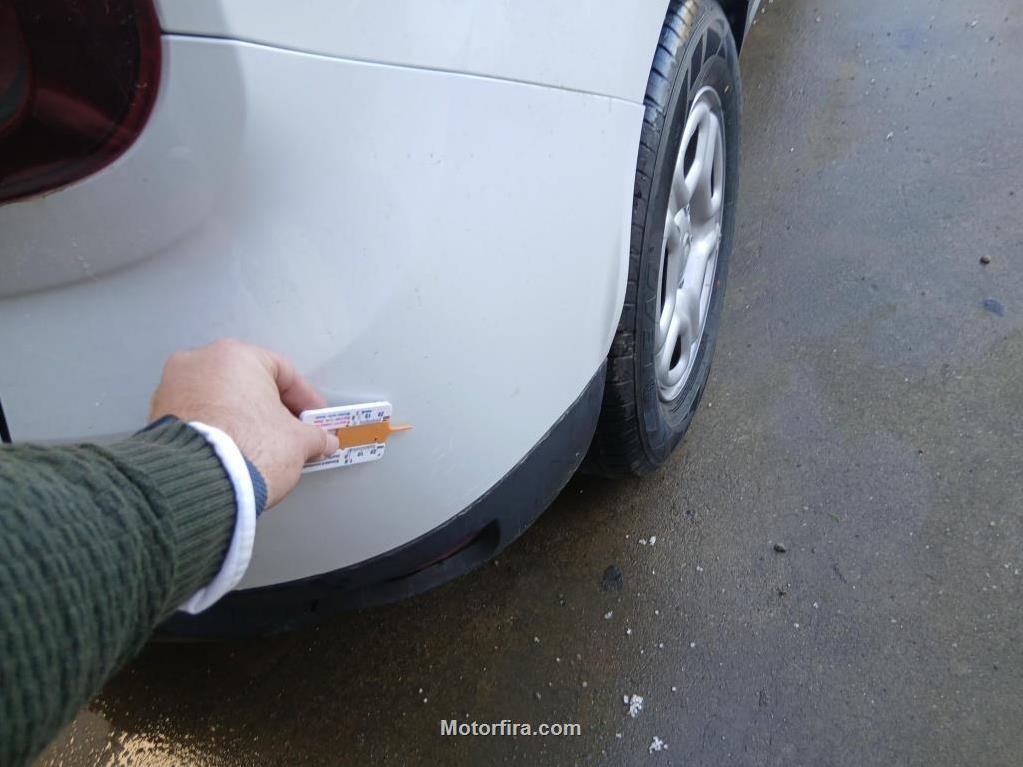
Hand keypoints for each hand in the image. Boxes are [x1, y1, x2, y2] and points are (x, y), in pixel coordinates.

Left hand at [149, 339, 338, 507]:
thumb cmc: (247, 450)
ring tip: (262, 446)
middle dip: (272, 410)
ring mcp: (173, 387)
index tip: (315, 420)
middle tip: (291, 433)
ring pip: (221, 399)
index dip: (306, 400)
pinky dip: (218, 429)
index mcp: (237, 356)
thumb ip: (315, 437)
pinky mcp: (158, 415)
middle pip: (249, 384)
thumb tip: (321, 441)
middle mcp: (200, 361)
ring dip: (243, 419)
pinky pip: (199, 416)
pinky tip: (233, 452)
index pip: (284, 373)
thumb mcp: (299, 443)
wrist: (199, 484)